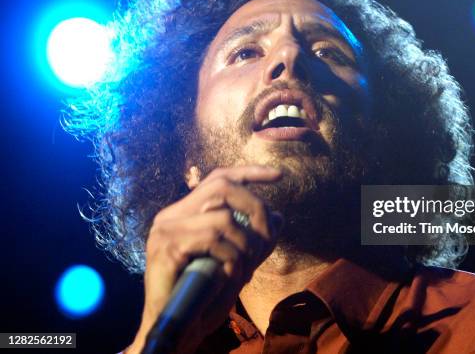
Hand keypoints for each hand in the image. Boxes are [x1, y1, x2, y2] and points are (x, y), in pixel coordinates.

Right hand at [125, 165, 282, 353]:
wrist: (176, 330)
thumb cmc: (204, 298)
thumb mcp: (237, 263)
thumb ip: (255, 239)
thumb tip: (279, 216)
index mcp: (184, 214)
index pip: (218, 178)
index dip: (250, 173)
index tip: (279, 175)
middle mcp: (171, 216)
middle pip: (222, 187)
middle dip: (255, 207)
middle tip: (267, 236)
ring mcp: (165, 229)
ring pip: (223, 217)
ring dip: (246, 244)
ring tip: (245, 268)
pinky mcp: (166, 247)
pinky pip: (213, 239)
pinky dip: (231, 256)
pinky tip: (231, 274)